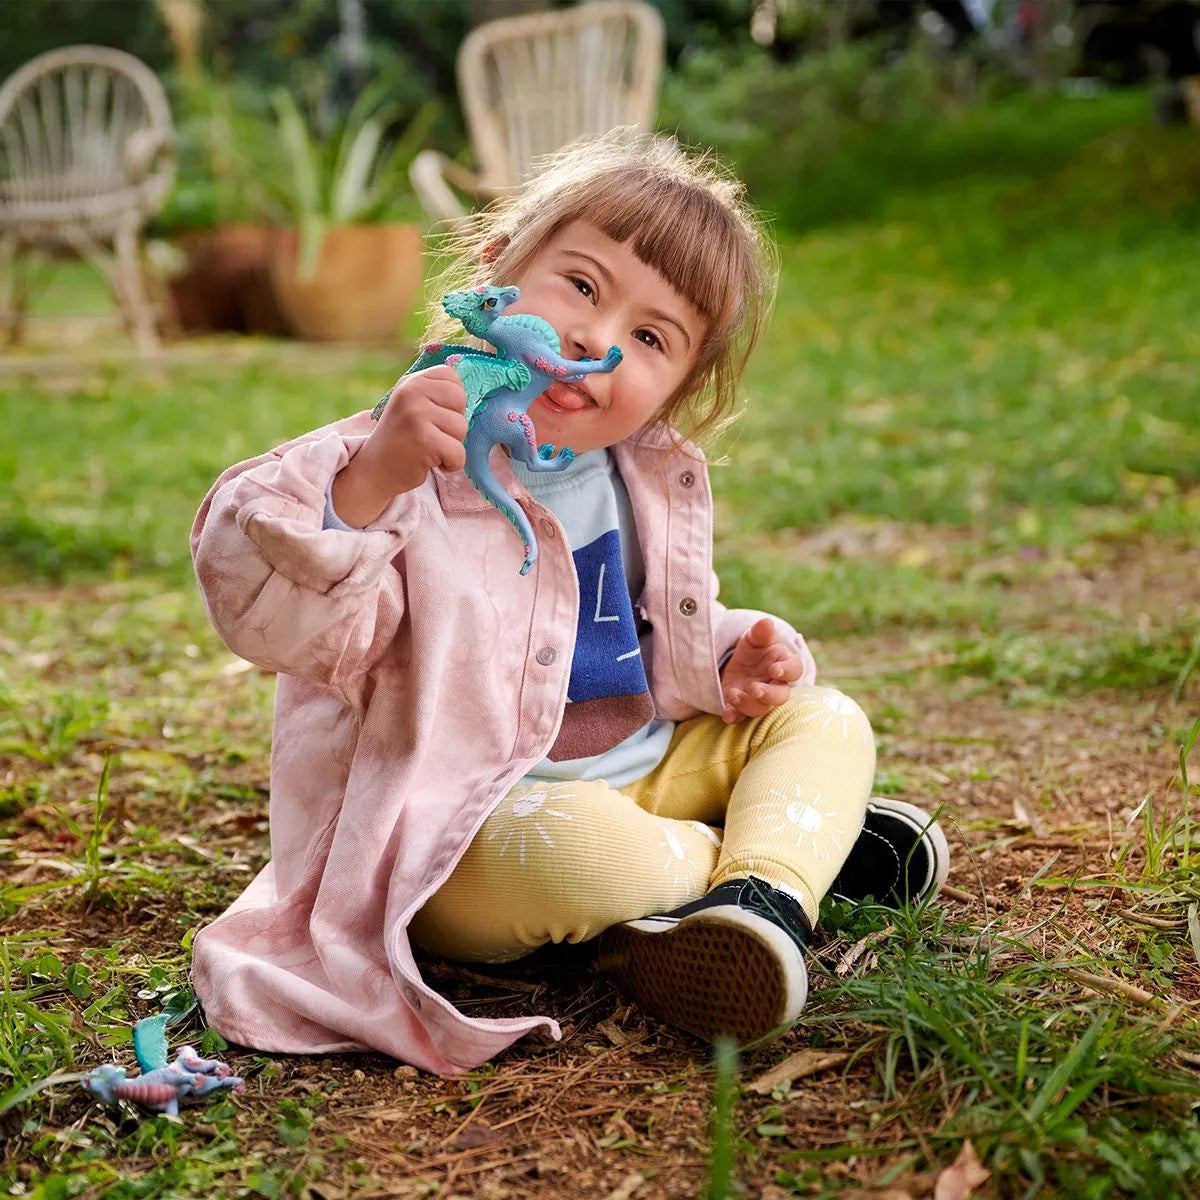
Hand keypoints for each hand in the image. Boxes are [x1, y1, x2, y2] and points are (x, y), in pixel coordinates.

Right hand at [333, 366, 467, 525]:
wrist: (375, 470)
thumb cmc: (402, 438)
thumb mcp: (412, 404)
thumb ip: (435, 392)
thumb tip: (467, 389)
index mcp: (412, 381)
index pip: (453, 377)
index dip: (452, 401)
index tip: (433, 415)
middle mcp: (412, 392)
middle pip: (461, 400)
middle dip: (454, 423)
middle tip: (432, 434)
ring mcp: (417, 415)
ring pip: (462, 427)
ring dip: (452, 445)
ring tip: (429, 448)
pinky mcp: (424, 440)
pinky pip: (459, 453)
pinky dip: (451, 464)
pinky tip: (431, 462)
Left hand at [720, 617, 806, 722]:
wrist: (741, 662)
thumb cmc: (756, 647)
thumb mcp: (756, 637)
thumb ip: (761, 632)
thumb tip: (766, 622)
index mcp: (785, 665)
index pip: (794, 670)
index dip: (786, 671)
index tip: (775, 670)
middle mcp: (776, 686)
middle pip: (780, 696)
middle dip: (768, 695)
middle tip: (755, 688)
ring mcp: (760, 698)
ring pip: (760, 708)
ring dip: (747, 704)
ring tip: (733, 694)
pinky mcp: (743, 706)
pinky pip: (741, 715)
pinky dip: (734, 715)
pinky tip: (727, 713)